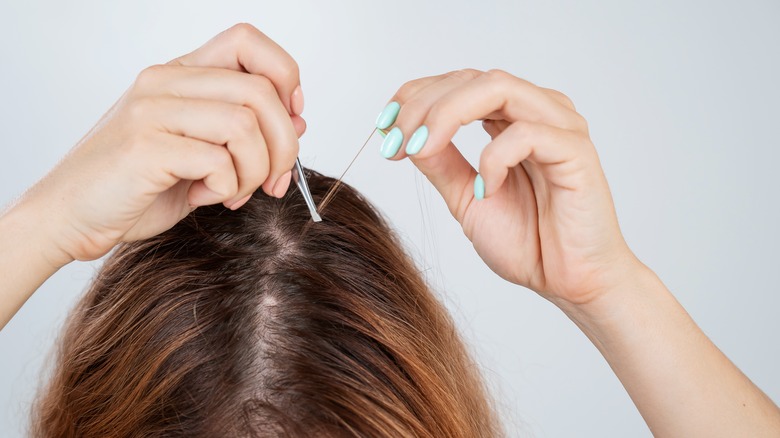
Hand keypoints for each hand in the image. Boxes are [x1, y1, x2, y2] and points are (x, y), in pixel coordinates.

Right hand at [19, 23, 304, 264]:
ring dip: (256, 171)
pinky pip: (218, 161)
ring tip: (233, 193)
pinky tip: (203, 198)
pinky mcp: (144, 146)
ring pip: (245, 124)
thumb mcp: (201, 153)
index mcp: (180, 75)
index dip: (284, 75)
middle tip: (274, 182)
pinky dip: (226, 189)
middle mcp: (165, 82)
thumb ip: (243, 132)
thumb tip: (298, 121)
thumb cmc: (138, 186)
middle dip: (284, 145)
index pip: (247, 41)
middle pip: (260, 90)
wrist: (70, 216)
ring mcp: (152, 110)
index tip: (293, 118)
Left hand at [380, 69, 639, 305]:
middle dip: (422, 105)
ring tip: (422, 150)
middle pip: (472, 78)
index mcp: (511, 118)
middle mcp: (537, 112)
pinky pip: (527, 133)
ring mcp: (560, 126)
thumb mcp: (465, 198)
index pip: (459, 83)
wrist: (570, 283)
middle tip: (395, 140)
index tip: (384, 128)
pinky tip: (485, 190)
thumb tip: (405, 135)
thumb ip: (440, 163)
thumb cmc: (529, 241)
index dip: (415, 96)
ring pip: (498, 87)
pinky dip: (493, 158)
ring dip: (447, 115)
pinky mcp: (576, 150)